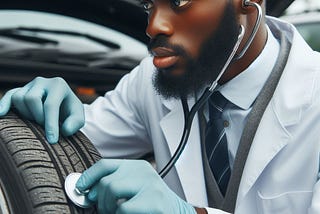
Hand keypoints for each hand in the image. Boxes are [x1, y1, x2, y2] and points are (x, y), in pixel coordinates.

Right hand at [0, 77, 83, 143]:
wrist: (63, 105)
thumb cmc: (70, 111)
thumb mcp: (78, 116)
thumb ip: (76, 123)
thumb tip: (65, 130)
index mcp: (59, 85)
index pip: (51, 105)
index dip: (50, 124)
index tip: (52, 140)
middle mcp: (43, 81)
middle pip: (32, 99)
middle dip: (38, 117)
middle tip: (45, 126)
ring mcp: (30, 85)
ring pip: (19, 98)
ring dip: (27, 114)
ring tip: (37, 120)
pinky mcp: (20, 91)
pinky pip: (9, 95)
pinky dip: (4, 104)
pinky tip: (1, 114)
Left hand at [76, 159, 196, 213]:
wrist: (177, 213)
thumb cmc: (151, 203)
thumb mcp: (134, 187)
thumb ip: (116, 183)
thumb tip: (89, 190)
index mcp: (137, 166)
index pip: (106, 164)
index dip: (89, 176)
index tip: (80, 187)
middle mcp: (144, 171)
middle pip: (107, 180)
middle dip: (100, 199)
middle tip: (104, 209)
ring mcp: (150, 186)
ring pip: (112, 189)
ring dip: (108, 207)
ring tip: (115, 212)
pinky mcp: (154, 202)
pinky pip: (123, 208)